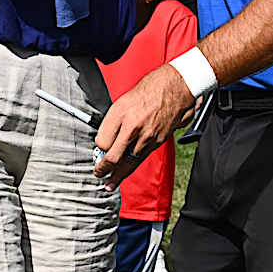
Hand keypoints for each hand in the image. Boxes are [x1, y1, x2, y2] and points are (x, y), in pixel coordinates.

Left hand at [94, 65, 194, 183]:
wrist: (175, 88)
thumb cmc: (149, 91)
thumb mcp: (123, 101)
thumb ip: (113, 122)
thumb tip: (105, 140)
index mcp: (120, 113)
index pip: (102, 141)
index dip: (98, 149)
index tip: (97, 152)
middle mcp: (132, 127)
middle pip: (113, 157)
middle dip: (103, 169)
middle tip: (98, 174)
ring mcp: (146, 136)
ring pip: (128, 162)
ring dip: (117, 174)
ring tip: (109, 184)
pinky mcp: (157, 142)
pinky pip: (140, 158)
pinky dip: (131, 167)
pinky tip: (125, 173)